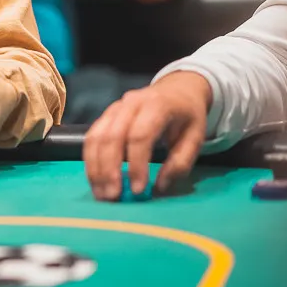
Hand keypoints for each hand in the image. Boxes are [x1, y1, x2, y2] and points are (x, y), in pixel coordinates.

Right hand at [82, 71, 211, 200]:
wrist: (177, 89)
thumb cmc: (187, 116)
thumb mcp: (195, 138)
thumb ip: (180, 163)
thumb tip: (158, 187)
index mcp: (157, 105)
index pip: (140, 135)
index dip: (136, 164)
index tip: (138, 190)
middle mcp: (131, 103)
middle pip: (112, 136)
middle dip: (109, 169)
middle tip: (113, 197)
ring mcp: (114, 108)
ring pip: (96, 137)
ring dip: (95, 168)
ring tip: (102, 194)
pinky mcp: (105, 116)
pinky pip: (91, 138)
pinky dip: (91, 161)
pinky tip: (96, 180)